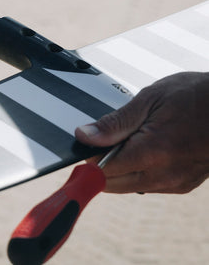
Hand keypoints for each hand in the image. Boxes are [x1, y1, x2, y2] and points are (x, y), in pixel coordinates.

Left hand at [75, 72, 208, 193]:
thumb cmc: (196, 96)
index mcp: (153, 153)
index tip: (87, 142)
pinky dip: (139, 169)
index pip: (103, 170)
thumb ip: (115, 123)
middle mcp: (165, 175)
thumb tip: (85, 135)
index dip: (89, 156)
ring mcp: (176, 183)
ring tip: (134, 137)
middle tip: (109, 137)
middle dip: (102, 164)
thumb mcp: (149, 99)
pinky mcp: (184, 184)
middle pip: (113, 184)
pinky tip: (147, 146)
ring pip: (130, 185)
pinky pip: (149, 184)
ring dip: (121, 167)